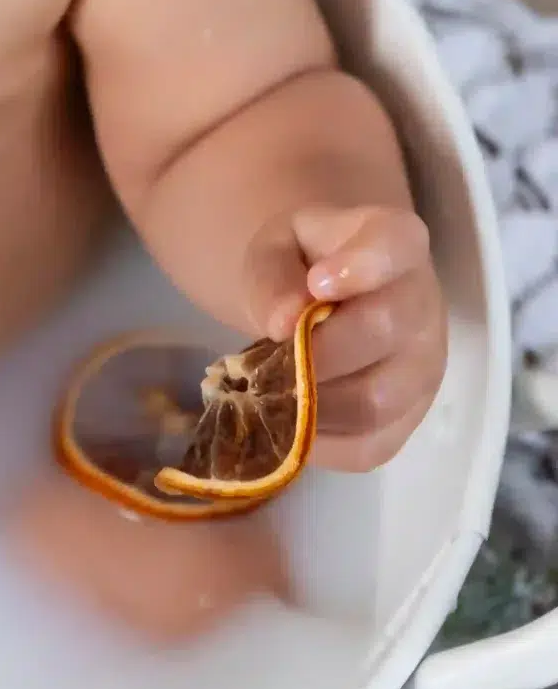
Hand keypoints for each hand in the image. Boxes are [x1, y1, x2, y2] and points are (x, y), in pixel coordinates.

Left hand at [242, 203, 446, 471]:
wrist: (331, 297)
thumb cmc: (304, 264)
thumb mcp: (275, 248)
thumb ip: (274, 274)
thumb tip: (283, 321)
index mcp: (397, 242)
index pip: (397, 246)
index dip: (364, 264)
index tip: (318, 281)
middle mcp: (425, 306)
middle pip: (382, 331)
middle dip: (313, 351)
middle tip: (262, 360)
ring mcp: (425, 368)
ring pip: (376, 401)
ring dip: (310, 403)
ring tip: (266, 392)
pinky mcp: (410, 419)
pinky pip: (369, 446)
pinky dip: (318, 444)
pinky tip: (286, 423)